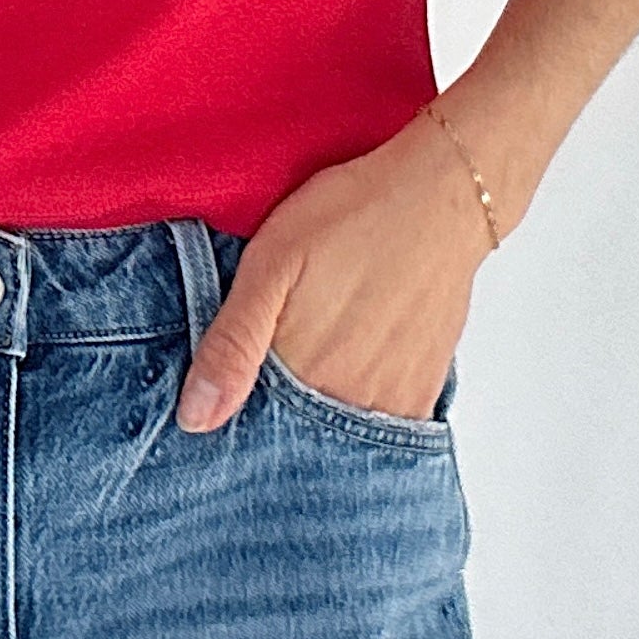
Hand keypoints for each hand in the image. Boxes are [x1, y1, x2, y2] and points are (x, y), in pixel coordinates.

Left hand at [175, 108, 495, 430]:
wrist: (443, 196)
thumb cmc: (353, 216)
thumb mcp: (271, 265)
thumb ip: (233, 343)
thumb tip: (195, 419)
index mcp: (305, 378)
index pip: (253, 433)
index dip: (234, 416)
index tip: (223, 395)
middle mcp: (352, 402)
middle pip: (299, 442)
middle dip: (277, 423)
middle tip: (275, 360)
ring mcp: (394, 401)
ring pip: (341, 438)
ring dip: (319, 418)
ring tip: (314, 357)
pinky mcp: (424, 388)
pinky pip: (386, 428)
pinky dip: (360, 411)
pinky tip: (350, 369)